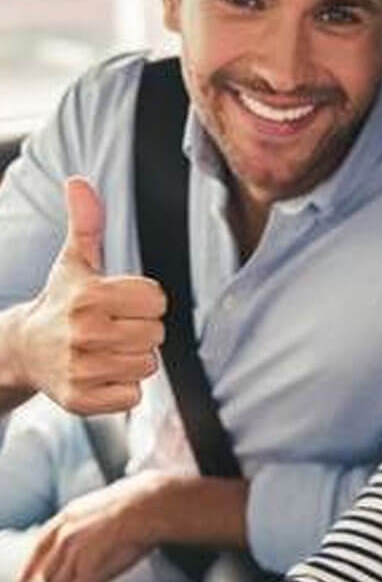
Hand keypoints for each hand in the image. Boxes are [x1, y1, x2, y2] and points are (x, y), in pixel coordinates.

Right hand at [11, 177, 165, 413]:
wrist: (23, 351)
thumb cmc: (62, 301)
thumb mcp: (74, 261)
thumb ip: (86, 223)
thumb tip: (78, 182)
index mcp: (90, 296)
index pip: (157, 300)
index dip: (145, 301)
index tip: (121, 302)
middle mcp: (84, 332)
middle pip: (156, 334)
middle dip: (141, 330)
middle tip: (113, 328)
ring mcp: (82, 368)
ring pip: (147, 364)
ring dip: (133, 359)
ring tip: (106, 349)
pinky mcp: (82, 400)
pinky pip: (133, 395)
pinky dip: (122, 388)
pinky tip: (100, 373)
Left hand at [17, 472, 168, 581]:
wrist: (154, 502)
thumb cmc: (139, 503)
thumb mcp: (104, 506)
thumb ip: (87, 523)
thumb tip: (83, 539)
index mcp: (68, 515)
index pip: (39, 546)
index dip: (32, 565)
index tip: (26, 579)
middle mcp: (66, 533)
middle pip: (48, 571)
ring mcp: (75, 549)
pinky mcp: (88, 565)